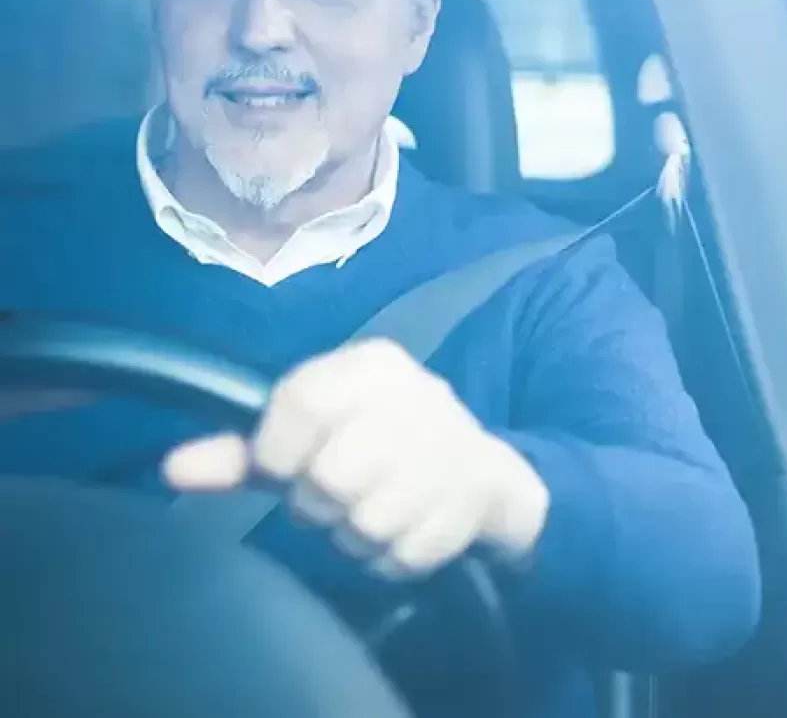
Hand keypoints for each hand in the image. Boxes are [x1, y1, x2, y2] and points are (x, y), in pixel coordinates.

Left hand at [162, 339, 549, 577]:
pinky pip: (406, 554)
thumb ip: (239, 453)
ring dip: (355, 536)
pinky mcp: (476, 497)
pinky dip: (393, 557)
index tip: (283, 467)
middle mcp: (418, 395)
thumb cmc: (368, 442)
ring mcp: (454, 447)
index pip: (303, 402)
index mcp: (372, 366)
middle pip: (332, 476)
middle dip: (319, 503)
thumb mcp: (307, 433)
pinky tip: (402, 532)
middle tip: (332, 496)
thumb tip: (171, 470)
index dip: (279, 450)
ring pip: (369, 524)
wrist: (473, 466)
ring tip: (365, 515)